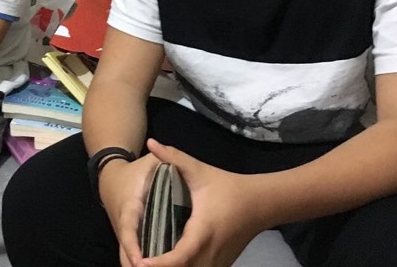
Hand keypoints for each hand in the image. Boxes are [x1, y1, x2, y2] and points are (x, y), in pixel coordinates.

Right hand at [96, 151, 160, 266]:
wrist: (110, 178)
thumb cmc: (134, 171)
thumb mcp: (149, 163)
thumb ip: (167, 161)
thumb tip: (183, 164)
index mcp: (129, 208)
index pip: (128, 230)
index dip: (133, 247)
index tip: (140, 262)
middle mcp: (123, 227)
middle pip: (125, 255)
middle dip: (134, 266)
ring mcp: (123, 237)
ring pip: (126, 260)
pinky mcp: (127, 242)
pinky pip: (131, 259)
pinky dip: (139, 266)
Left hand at [138, 139, 262, 266]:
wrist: (259, 203)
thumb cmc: (226, 186)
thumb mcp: (199, 170)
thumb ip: (173, 157)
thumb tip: (150, 141)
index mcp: (202, 231)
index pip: (179, 256)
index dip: (160, 264)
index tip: (141, 263)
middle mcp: (210, 253)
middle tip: (137, 264)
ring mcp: (218, 263)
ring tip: (150, 263)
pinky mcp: (222, 264)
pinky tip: (168, 264)